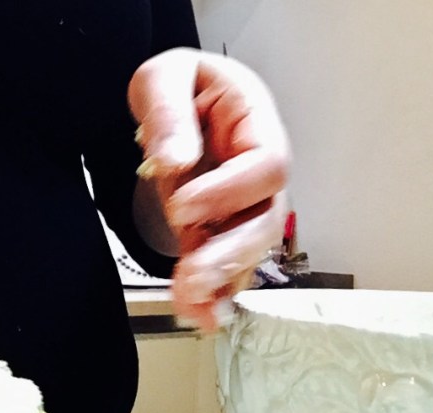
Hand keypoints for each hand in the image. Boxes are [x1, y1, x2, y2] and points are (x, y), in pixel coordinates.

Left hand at [129, 48, 289, 330]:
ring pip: (249, 252)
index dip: (230, 192)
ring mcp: (243, 204)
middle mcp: (258, 171)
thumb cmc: (178, 85)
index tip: (181, 206)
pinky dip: (211, 291)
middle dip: (231, 254)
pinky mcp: (220, 229)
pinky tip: (196, 312)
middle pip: (267, 220)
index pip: (266, 165)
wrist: (174, 106)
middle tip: (193, 278)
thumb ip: (170, 114)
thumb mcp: (165, 79)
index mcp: (256, 124)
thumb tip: (179, 161)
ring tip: (192, 308)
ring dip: (221, 283)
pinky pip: (224, 263)